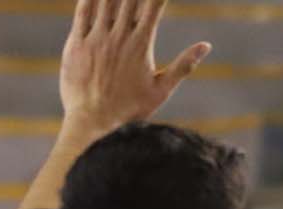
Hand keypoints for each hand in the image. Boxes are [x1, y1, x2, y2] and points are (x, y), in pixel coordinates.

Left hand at [60, 0, 209, 131]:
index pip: (153, 6)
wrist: (93, 123)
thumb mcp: (162, 90)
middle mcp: (119, 36)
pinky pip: (82, 12)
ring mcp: (96, 38)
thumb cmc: (130, 110)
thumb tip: (206, 46)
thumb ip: (184, 65)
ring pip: (105, 1)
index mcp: (141, 44)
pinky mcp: (76, 43)